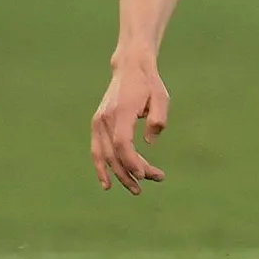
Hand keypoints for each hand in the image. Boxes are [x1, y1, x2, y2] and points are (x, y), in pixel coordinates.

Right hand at [90, 60, 169, 193]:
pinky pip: (97, 150)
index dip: (132, 161)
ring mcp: (98, 122)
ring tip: (136, 190)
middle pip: (114, 153)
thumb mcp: (161, 98)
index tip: (145, 174)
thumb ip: (158, 120)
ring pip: (104, 156)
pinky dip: (101, 167)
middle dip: (132, 172)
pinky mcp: (98, 124)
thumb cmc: (149, 84)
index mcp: (120, 112)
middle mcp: (105, 119)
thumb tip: (149, 143)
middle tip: (153, 181)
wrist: (130, 68)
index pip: (122, 143)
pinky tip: (108, 183)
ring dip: (119, 175)